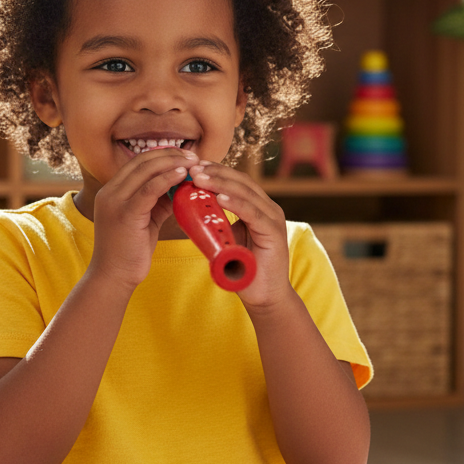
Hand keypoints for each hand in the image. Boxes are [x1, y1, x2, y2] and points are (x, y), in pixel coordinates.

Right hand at [89, 148, 198, 289]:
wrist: (113, 277)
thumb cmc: (130, 252)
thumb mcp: (145, 220)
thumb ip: (158, 202)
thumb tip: (180, 187)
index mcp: (112, 191)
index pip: (138, 162)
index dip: (162, 155)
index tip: (185, 155)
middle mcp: (110, 192)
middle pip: (141, 161)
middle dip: (170, 155)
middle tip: (193, 156)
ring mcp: (115, 202)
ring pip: (145, 170)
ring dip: (172, 163)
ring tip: (193, 162)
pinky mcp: (125, 214)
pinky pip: (149, 189)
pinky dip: (167, 178)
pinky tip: (183, 175)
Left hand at [189, 161, 290, 308]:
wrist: (264, 297)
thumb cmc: (243, 269)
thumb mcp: (226, 240)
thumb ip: (216, 223)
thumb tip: (189, 210)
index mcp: (258, 207)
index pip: (237, 182)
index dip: (216, 171)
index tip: (194, 166)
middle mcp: (269, 209)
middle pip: (241, 182)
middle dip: (216, 173)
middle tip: (193, 168)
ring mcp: (273, 219)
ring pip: (246, 193)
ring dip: (221, 184)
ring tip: (199, 178)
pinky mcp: (274, 233)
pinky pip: (253, 214)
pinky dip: (236, 204)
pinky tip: (219, 198)